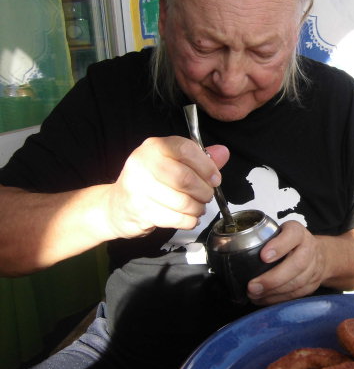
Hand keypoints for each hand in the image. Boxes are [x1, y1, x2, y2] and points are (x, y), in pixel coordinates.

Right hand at [104, 136, 228, 238]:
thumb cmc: (150, 181)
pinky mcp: (140, 210)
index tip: (215, 179)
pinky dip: (188, 221)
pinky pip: (175, 218)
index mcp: (154, 147)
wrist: (116, 205)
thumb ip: (200, 158)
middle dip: (204, 191)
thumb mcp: (173, 163)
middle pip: (185, 178)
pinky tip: (189, 218)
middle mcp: (143, 163)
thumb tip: (223, 153)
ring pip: (182, 201)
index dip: (206, 166)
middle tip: (207, 197)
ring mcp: (139, 187)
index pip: (185, 149)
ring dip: (197, 208)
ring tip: (198, 208)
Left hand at [247, 221, 326, 304]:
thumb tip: (238, 255)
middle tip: (253, 286)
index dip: (279, 246)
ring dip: (273, 292)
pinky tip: (264, 299)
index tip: (263, 256)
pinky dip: (278, 299)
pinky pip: (296, 294)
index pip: (292, 235)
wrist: (320, 255)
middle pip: (297, 264)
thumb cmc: (292, 243)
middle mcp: (309, 249)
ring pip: (297, 283)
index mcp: (298, 232)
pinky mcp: (312, 284)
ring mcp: (313, 268)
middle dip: (273, 278)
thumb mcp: (280, 232)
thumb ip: (265, 239)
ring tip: (254, 294)